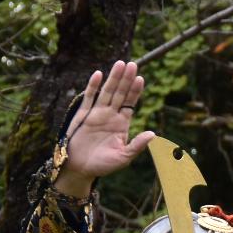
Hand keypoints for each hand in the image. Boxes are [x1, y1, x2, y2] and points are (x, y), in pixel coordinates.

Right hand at [56, 60, 156, 198]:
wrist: (79, 169)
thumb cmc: (102, 165)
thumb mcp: (123, 157)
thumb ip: (137, 145)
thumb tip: (153, 134)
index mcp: (121, 123)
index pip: (130, 103)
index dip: (135, 91)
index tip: (140, 79)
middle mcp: (110, 115)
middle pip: (120, 93)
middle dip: (126, 79)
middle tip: (133, 64)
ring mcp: (96, 113)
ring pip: (106, 92)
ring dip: (113, 78)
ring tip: (120, 64)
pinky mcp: (83, 115)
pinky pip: (88, 98)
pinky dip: (93, 86)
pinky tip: (98, 75)